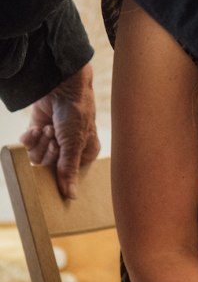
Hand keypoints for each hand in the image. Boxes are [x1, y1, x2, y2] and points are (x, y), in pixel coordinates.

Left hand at [20, 64, 100, 198]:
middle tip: (54, 140)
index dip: (59, 171)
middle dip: (49, 153)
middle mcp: (69, 147)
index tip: (59, 159)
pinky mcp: (38, 132)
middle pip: (50, 168)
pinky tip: (37, 128)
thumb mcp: (73, 144)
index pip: (68, 175)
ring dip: (40, 144)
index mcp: (85, 152)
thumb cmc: (76, 112)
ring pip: (37, 158)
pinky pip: (27, 147)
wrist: (60, 85)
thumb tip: (70, 196)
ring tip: (48, 129)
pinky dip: (30, 138)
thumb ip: (69, 171)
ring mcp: (53, 139)